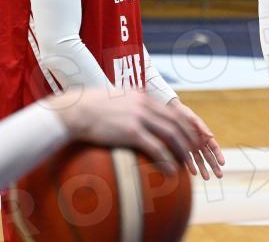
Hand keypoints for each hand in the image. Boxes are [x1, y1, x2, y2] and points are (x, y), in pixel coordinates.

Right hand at [46, 89, 195, 173]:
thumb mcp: (114, 100)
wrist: (73, 111)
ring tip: (188, 165)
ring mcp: (139, 117)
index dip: (185, 125)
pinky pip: (155, 148)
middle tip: (196, 153)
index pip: (172, 111)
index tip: (191, 137)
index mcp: (143, 97)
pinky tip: (170, 171)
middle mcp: (145, 105)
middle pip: (177, 122)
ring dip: (183, 151)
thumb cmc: (89, 109)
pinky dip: (166, 160)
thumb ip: (129, 105)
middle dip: (189, 139)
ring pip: (171, 135)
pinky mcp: (131, 131)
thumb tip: (134, 115)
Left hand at [167, 98, 225, 179]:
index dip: (218, 155)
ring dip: (203, 169)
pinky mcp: (182, 149)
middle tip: (220, 176)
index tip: (223, 163)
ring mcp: (191, 146)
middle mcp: (199, 142)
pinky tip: (193, 173)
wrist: (170, 112)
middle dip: (214, 166)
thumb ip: (202, 128)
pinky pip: (187, 159)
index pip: (214, 147)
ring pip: (199, 160)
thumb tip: (211, 136)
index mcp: (204, 135)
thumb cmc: (184, 114)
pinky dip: (190, 166)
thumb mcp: (193, 119)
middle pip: (209, 156)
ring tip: (207, 178)